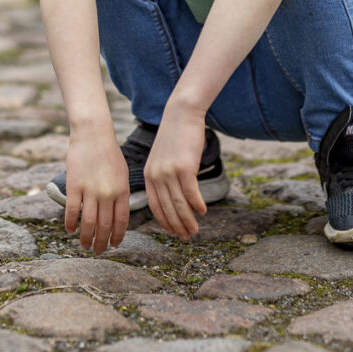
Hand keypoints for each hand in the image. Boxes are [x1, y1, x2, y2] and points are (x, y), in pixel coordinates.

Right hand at [64, 130, 129, 253]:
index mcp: (122, 191)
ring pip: (88, 223)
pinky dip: (70, 224)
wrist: (93, 134)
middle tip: (98, 251)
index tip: (113, 245)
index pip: (121, 222)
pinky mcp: (74, 186)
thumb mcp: (122, 174)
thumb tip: (118, 217)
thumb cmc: (109, 153)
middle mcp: (107, 194)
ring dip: (86, 238)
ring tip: (85, 245)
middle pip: (104, 226)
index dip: (117, 236)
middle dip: (101, 242)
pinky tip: (70, 230)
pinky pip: (72, 211)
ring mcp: (90, 191)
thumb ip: (121, 195)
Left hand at [144, 103, 206, 240]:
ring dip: (188, 220)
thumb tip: (172, 197)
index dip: (164, 222)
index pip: (154, 206)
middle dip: (177, 226)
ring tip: (195, 230)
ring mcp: (170, 172)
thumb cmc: (175, 136)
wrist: (181, 114)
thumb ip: (163, 176)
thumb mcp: (162, 157)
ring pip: (179, 204)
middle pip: (167, 209)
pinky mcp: (184, 167)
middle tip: (187, 237)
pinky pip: (191, 193)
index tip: (173, 232)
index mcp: (149, 175)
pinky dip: (197, 205)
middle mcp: (157, 176)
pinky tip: (203, 211)